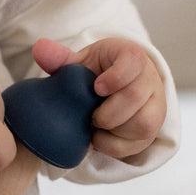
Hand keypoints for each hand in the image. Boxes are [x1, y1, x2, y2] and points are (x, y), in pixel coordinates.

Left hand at [31, 36, 165, 160]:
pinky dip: (113, 146)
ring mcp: (156, 107)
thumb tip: (39, 48)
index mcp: (132, 57)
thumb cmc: (98, 72)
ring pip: (142, 124)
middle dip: (108, 111)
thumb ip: (60, 58)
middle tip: (91, 114)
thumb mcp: (81, 62)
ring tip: (95, 124)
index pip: (134, 61)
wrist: (116, 88)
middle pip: (136, 97)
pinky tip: (100, 136)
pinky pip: (137, 145)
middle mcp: (150, 80)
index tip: (96, 87)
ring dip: (112, 129)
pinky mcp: (152, 131)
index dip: (115, 77)